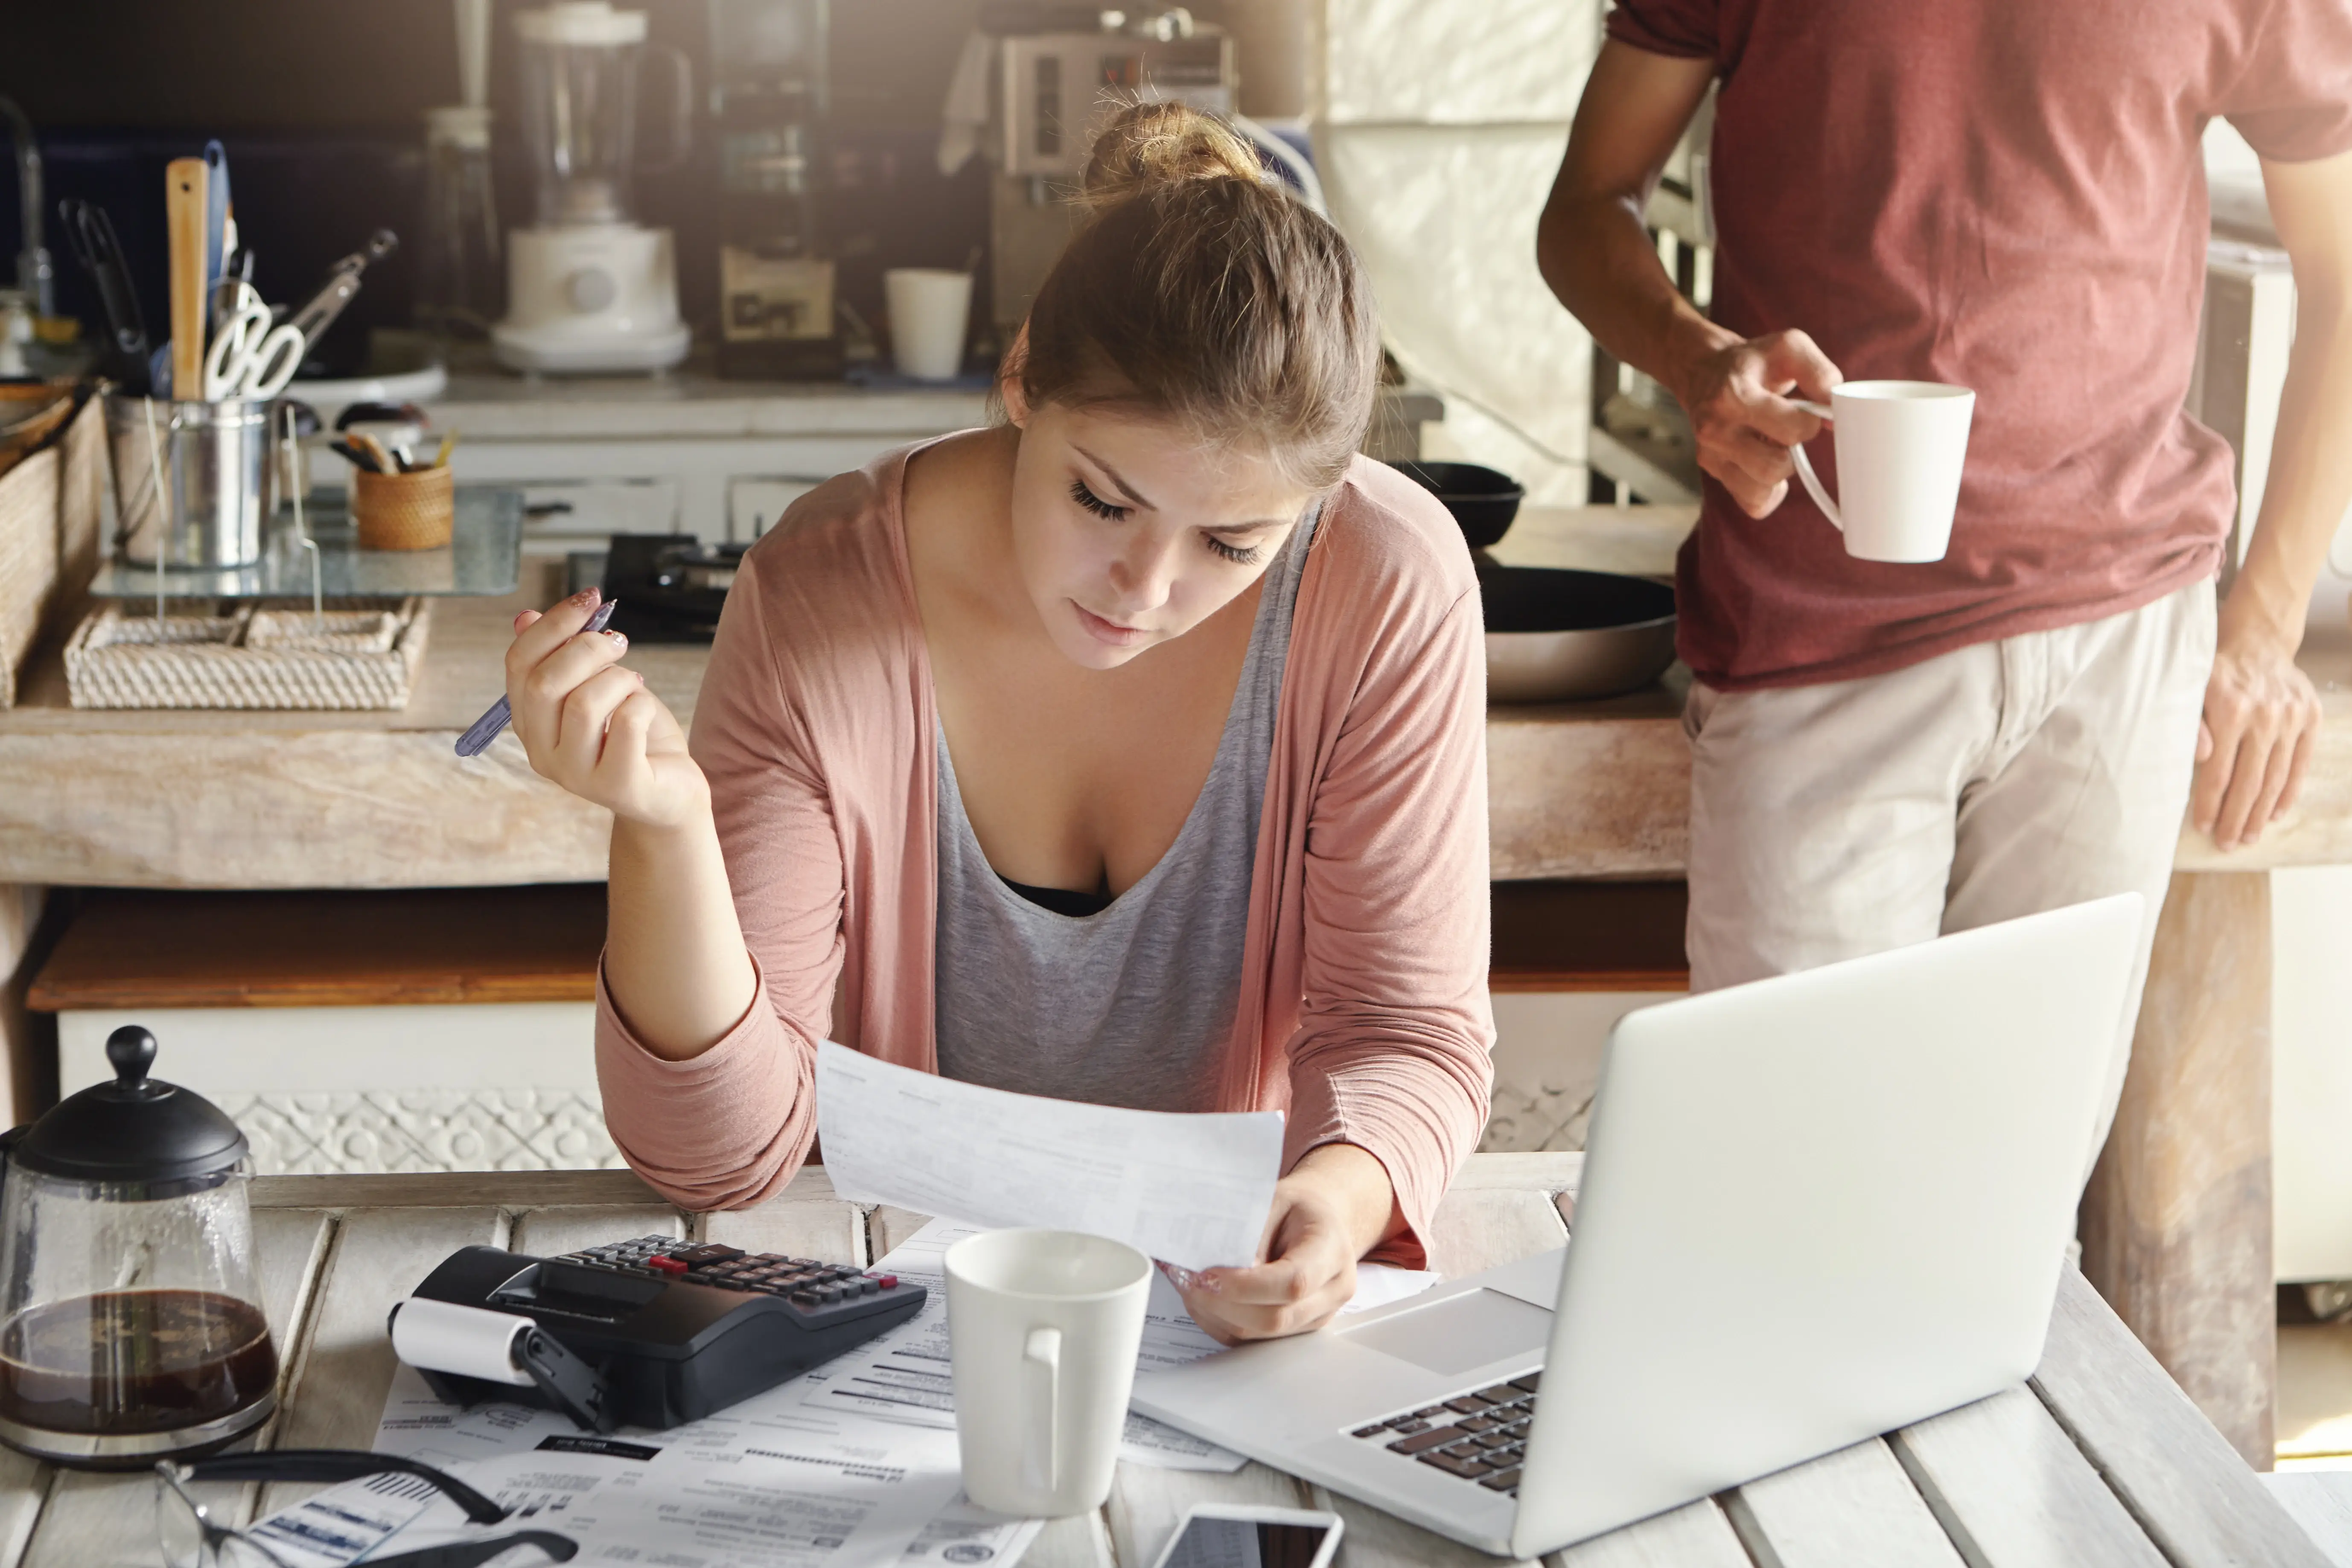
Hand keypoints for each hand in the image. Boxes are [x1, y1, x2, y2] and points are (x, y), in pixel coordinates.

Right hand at [504, 587, 708, 830]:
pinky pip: (626, 724)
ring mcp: (576, 776)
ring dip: (617, 678)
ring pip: (584, 703)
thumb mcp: (597, 686)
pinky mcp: (617, 787)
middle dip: (586, 648)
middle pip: (544, 683)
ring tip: (633, 683)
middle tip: (618, 643)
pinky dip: (641, 705)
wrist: (671, 791)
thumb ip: (562, 657)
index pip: (519, 664)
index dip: (552, 624)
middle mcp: (542, 753)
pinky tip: (645, 712)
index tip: (589, 598)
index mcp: (529, 723)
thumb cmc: (633, 734)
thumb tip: (525, 615)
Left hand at [1172, 1144, 1398, 1344]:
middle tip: (1189, 1280)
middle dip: (1223, 1304)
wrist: (1319, 1222)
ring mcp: (1316, 1316)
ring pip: (1259, 1335)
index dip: (1245, 1286)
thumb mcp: (1272, 1200)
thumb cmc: (1296, 1209)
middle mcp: (1331, 1291)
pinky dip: (1222, 1321)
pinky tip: (1205, 1298)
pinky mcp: (1295, 1331)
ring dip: (1217, 1314)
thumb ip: (1247, 1232)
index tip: (1207, 1274)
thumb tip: (1215, 1267)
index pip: (1292, 1283)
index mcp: (1331, 1251)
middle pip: (1275, 1318)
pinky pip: (1252, 1339)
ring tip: (1191, 1285)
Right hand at [1671, 329, 1843, 517]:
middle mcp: (1715, 429)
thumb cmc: (1752, 361)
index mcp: (1734, 396)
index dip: (1810, 423)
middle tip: (1787, 433)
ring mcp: (1709, 454)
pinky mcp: (1711, 471)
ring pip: (1761, 491)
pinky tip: (1764, 466)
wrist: (1702, 370)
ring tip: (1773, 447)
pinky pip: (1753, 504)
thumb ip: (1819, 372)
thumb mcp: (1789, 347)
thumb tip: (1834, 411)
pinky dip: (1767, 493)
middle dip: (1792, 453)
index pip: (1792, 430)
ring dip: (1778, 474)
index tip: (1805, 412)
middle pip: (1774, 468)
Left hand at [2193, 612, 2321, 848]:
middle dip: (2236, 818)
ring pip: (2275, 778)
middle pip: (2249, 781)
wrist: (2257, 643)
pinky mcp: (2311, 718)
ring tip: (2248, 836)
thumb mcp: (2191, 691)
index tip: (2203, 826)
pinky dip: (2288, 792)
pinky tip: (2274, 814)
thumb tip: (2200, 759)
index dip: (2210, 804)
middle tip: (2227, 844)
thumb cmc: (2214, 673)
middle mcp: (2264, 716)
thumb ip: (2192, 725)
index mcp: (2230, 710)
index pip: (2218, 772)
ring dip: (2261, 812)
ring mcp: (2291, 718)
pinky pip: (2300, 764)